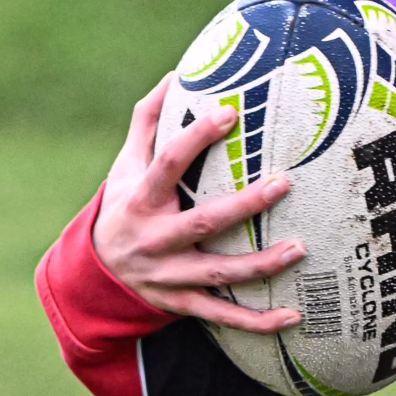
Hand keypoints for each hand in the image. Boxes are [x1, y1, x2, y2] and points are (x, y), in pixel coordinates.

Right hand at [91, 74, 304, 333]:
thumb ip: (149, 121)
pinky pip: (223, 316)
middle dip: (243, 207)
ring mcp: (168, 277)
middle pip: (201, 224)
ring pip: (218, 274)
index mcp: (140, 200)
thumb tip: (177, 74)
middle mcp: (153, 240)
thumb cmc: (125, 205)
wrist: (94, 277)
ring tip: (301, 248)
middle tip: (284, 182)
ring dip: (261, 265)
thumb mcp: (126, 166)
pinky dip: (258, 321)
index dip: (196, 138)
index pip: (167, 165)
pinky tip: (295, 316)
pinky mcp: (182, 305)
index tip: (231, 112)